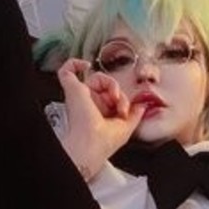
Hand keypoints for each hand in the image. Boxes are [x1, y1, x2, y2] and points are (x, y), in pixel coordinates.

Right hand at [57, 58, 143, 180]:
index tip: (123, 111)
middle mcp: (87, 104)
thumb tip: (142, 105)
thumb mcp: (126, 128)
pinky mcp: (71, 88)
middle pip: (106, 87)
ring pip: (97, 78)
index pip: (110, 98)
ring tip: (114, 97)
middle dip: (118, 94)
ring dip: (110, 84)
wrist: (89, 144)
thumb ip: (135, 115)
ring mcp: (78, 95)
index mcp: (97, 114)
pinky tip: (85, 65)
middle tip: (121, 106)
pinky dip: (75, 64)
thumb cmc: (101, 143)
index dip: (120, 100)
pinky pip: (67, 70)